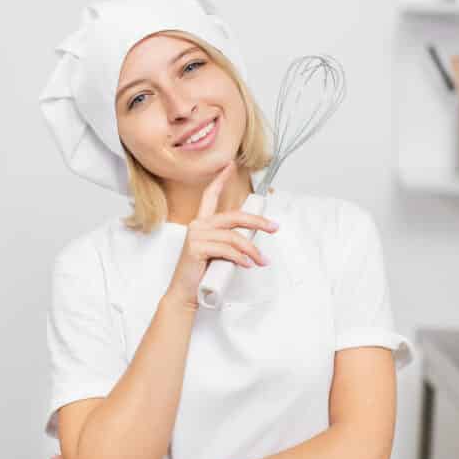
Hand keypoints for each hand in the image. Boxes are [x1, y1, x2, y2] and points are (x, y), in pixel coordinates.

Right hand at [165, 160, 278, 307]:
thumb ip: (229, 241)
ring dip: (252, 250)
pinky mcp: (196, 249)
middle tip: (274, 228)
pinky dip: (240, 258)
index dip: (221, 179)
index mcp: (202, 223)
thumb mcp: (218, 253)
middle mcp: (197, 225)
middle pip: (233, 216)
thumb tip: (252, 239)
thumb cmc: (201, 273)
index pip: (210, 195)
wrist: (184, 293)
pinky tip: (247, 265)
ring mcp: (196, 236)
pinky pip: (226, 250)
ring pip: (234, 238)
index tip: (231, 165)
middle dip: (257, 221)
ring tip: (262, 261)